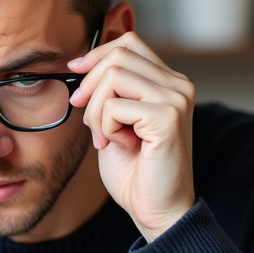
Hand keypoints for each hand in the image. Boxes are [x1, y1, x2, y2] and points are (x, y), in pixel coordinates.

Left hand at [67, 32, 195, 242]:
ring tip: (104, 137)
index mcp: (169, 82)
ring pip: (114, 76)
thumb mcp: (115, 121)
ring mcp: (177, 99)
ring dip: (96, 110)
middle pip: (119, 55)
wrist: (155, 210)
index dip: (96, 54)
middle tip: (85, 118)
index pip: (130, 43)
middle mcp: (179, 85)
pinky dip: (105, 126)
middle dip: (90, 85)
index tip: (75, 72)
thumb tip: (82, 62)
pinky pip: (115, 105)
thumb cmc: (135, 171)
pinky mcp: (168, 118)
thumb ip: (109, 90)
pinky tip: (117, 145)